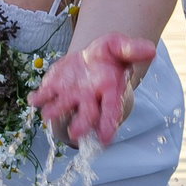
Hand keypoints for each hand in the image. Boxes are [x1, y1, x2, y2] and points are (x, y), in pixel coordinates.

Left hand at [30, 32, 155, 146]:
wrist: (91, 56)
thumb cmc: (110, 54)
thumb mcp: (120, 46)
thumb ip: (133, 49)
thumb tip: (152, 50)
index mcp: (109, 91)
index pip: (111, 111)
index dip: (109, 125)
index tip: (106, 139)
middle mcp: (89, 99)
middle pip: (86, 116)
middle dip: (81, 125)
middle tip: (75, 133)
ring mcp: (70, 96)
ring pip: (62, 108)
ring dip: (55, 112)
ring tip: (48, 115)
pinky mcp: (54, 88)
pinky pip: (44, 96)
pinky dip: (38, 98)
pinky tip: (33, 99)